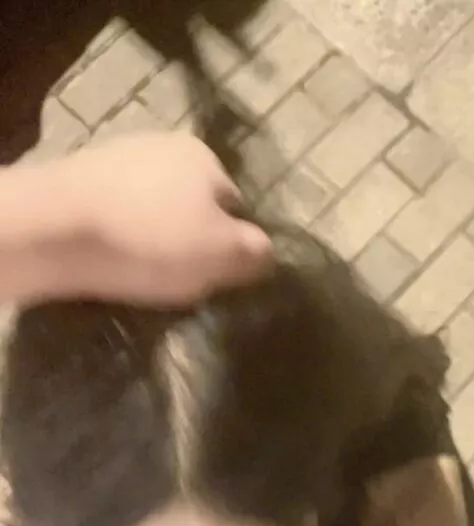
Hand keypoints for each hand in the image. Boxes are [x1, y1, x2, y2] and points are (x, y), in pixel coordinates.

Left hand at [5, 132, 272, 305]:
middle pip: (194, 208)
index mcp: (206, 157)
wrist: (55, 229)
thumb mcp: (223, 255)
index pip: (236, 208)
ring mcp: (120, 157)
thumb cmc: (152, 241)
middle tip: (183, 281)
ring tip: (146, 276)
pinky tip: (115, 263)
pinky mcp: (83, 178)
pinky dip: (123, 239)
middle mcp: (165, 145)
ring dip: (156, 242)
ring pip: (156, 212)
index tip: (217, 277)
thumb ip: (256, 253)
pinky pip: (120, 216)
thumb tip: (268, 252)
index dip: (231, 247)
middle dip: (192, 242)